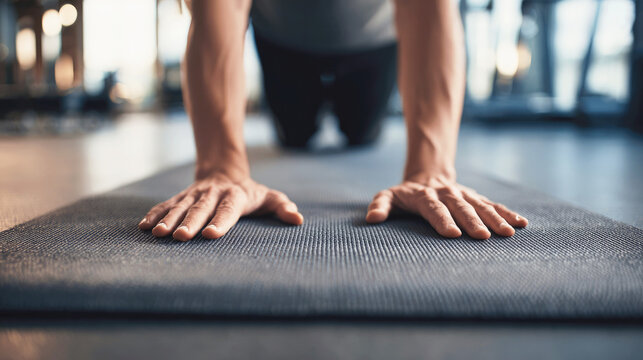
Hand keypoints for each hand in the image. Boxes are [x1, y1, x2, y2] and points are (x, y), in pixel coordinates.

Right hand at [138, 173, 302, 240]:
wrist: (224, 171)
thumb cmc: (251, 193)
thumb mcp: (270, 197)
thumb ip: (282, 207)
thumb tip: (298, 219)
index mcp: (235, 196)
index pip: (228, 210)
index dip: (220, 222)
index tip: (211, 235)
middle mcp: (213, 194)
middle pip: (201, 209)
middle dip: (190, 222)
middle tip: (181, 237)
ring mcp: (195, 195)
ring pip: (180, 207)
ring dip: (168, 220)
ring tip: (157, 234)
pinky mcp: (181, 197)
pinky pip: (166, 205)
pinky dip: (155, 214)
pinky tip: (144, 226)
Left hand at [366, 176, 527, 239]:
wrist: (427, 176)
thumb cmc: (404, 195)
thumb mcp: (388, 196)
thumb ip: (380, 205)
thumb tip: (372, 219)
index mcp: (425, 196)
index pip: (433, 208)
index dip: (442, 220)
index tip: (452, 233)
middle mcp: (447, 194)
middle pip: (461, 207)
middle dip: (472, 221)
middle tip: (483, 236)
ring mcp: (463, 195)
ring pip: (480, 205)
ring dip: (494, 218)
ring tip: (508, 233)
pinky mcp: (475, 198)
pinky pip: (493, 204)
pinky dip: (507, 213)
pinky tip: (521, 223)